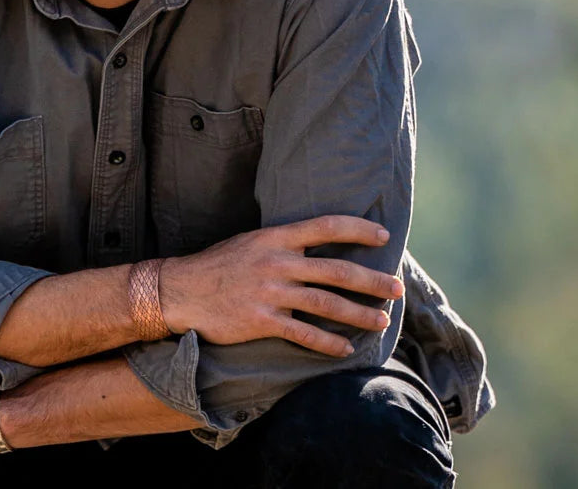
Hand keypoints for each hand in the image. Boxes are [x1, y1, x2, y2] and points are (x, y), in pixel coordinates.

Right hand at [160, 214, 402, 357]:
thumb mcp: (251, 242)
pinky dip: (327, 343)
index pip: (326, 226)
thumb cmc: (218, 265)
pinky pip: (303, 334)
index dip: (358, 230)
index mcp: (275, 237)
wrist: (181, 290)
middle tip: (396, 288)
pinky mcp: (261, 321)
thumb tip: (319, 247)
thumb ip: (284, 243)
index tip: (383, 237)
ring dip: (358, 314)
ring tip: (381, 321)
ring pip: (326, 304)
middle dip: (372, 281)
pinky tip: (345, 349)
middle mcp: (277, 262)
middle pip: (336, 270)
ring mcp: (270, 293)